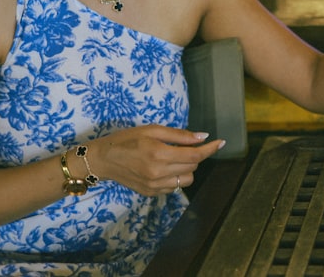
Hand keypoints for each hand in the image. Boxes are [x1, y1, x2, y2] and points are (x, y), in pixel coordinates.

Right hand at [89, 125, 224, 195]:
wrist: (102, 160)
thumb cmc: (126, 139)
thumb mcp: (152, 130)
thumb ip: (179, 135)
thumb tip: (203, 137)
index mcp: (159, 154)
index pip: (194, 155)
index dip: (210, 149)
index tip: (220, 142)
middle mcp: (158, 173)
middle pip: (193, 166)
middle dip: (194, 155)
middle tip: (181, 145)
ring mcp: (154, 186)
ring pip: (187, 179)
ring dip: (187, 168)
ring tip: (173, 157)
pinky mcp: (151, 193)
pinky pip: (175, 186)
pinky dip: (176, 177)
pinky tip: (164, 168)